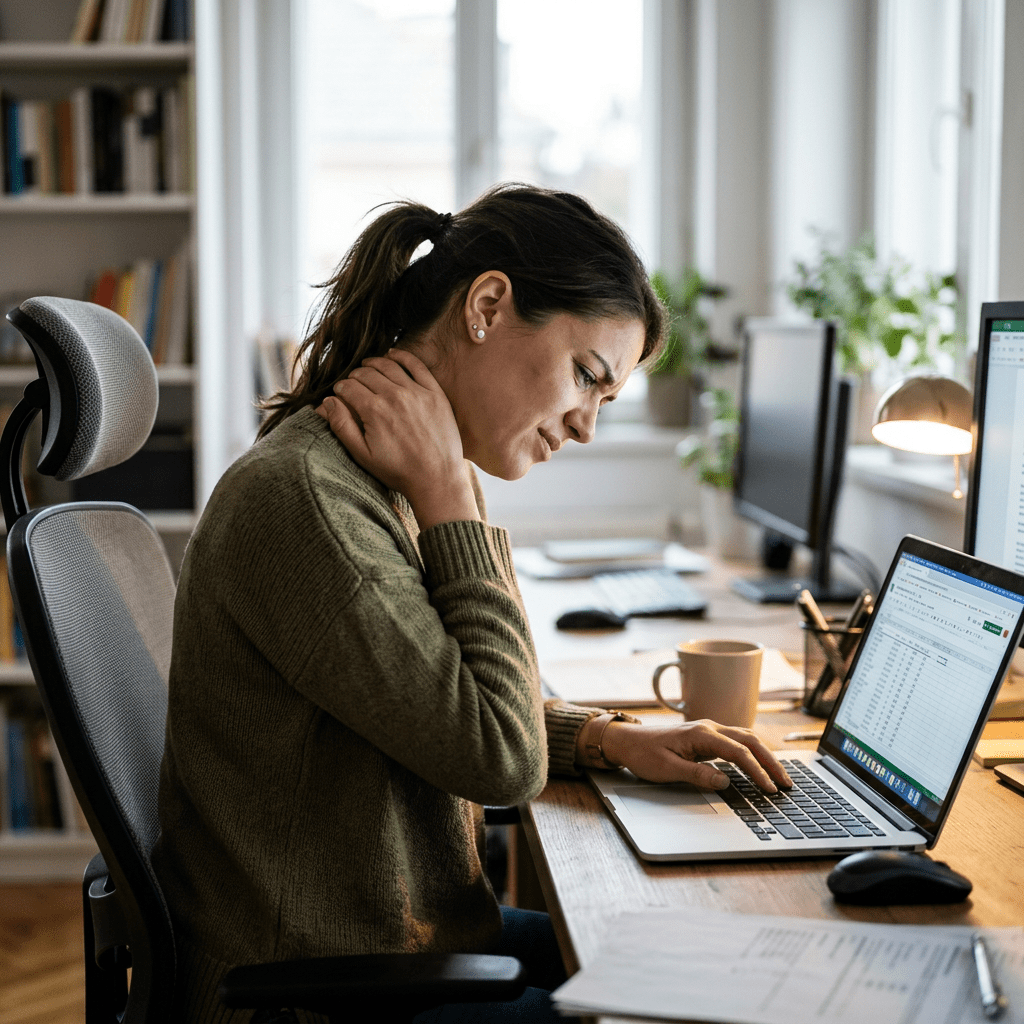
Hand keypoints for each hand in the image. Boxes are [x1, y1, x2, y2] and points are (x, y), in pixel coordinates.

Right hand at [316, 350, 479, 528]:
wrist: (436, 478)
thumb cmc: (398, 470)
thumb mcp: (362, 454)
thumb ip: (342, 426)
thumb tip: (327, 401)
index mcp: (373, 410)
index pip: (348, 387)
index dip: (340, 389)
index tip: (340, 394)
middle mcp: (394, 396)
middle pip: (366, 373)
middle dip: (355, 376)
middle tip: (353, 384)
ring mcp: (417, 392)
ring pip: (388, 365)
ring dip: (373, 363)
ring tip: (367, 367)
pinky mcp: (435, 393)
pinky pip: (416, 365)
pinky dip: (402, 356)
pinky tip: (392, 355)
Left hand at [597, 718, 792, 792]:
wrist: (626, 741)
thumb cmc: (644, 755)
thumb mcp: (667, 769)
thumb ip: (697, 775)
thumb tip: (725, 781)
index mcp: (701, 734)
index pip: (739, 752)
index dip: (758, 771)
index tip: (770, 789)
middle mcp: (709, 727)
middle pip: (750, 740)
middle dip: (771, 761)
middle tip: (787, 783)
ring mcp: (709, 730)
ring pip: (745, 738)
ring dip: (764, 755)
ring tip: (780, 776)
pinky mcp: (706, 737)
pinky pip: (736, 742)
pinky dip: (753, 752)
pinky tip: (760, 765)